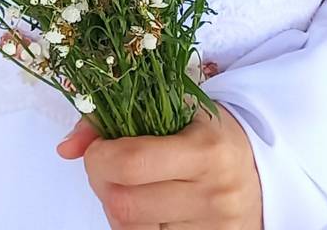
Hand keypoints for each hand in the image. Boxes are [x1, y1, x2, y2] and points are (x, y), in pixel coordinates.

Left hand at [56, 105, 262, 229]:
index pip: (130, 163)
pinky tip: (144, 208)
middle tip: (107, 169)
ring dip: (115, 207)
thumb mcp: (173, 109)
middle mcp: (212, 194)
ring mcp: (212, 228)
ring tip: (128, 187)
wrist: (260, 169)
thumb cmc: (208, 135)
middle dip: (101, 184)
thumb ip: (114, 119)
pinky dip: (134, 226)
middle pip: (124, 204)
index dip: (98, 157)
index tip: (99, 149)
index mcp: (205, 151)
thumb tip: (66, 148)